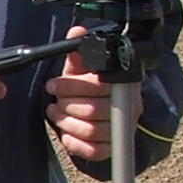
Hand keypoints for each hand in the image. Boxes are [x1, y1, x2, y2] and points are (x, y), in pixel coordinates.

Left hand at [45, 26, 139, 162]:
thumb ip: (79, 52)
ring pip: (92, 131)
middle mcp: (130, 107)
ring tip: (57, 113)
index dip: (70, 85)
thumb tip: (77, 31)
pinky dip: (74, 142)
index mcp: (123, 82)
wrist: (101, 110)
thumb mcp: (83, 68)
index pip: (97, 85)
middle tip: (55, 101)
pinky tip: (66, 133)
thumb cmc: (89, 87)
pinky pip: (93, 151)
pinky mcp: (113, 148)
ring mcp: (123, 130)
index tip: (52, 84)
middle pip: (93, 110)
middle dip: (66, 105)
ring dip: (67, 123)